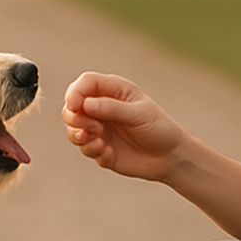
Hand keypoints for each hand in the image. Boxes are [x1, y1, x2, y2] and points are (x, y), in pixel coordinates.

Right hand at [62, 72, 184, 180]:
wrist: (169, 157)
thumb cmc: (158, 128)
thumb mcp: (139, 114)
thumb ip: (112, 108)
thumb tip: (85, 104)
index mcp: (113, 91)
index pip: (84, 83)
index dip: (75, 93)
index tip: (75, 106)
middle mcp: (101, 107)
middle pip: (71, 106)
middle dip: (75, 118)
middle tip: (95, 128)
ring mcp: (99, 128)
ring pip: (72, 128)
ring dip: (78, 135)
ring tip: (99, 142)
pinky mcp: (99, 148)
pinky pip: (85, 149)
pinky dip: (93, 151)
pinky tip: (109, 153)